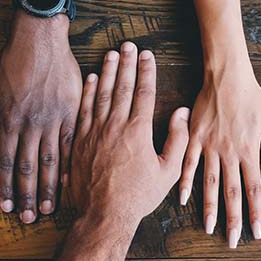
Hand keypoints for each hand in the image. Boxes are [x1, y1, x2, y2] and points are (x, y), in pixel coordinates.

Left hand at [0, 11, 82, 222]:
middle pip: (27, 167)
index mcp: (8, 120)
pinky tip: (70, 181)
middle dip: (26, 195)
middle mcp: (30, 124)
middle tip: (27, 219)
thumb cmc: (12, 61)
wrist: (40, 40)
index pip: (4, 162)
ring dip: (47, 187)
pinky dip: (70, 163)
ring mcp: (53, 119)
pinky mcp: (71, 112)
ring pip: (50, 160)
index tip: (5, 207)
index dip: (4, 187)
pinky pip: (72, 143)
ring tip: (47, 208)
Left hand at [70, 42, 189, 224]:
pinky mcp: (79, 140)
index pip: (143, 92)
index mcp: (138, 131)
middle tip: (129, 45)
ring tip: (111, 53)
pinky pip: (84, 109)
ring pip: (102, 94)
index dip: (146, 71)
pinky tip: (92, 78)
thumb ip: (177, 139)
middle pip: (122, 87)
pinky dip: (88, 92)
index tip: (148, 55)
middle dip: (127, 63)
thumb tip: (181, 112)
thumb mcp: (168, 171)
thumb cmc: (138, 195)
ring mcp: (95, 132)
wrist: (104, 214)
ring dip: (108, 71)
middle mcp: (115, 126)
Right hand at [179, 58, 260, 246]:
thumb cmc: (252, 97)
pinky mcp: (194, 138)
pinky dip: (185, 182)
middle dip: (233, 218)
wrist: (227, 77)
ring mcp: (209, 146)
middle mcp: (229, 153)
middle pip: (231, 192)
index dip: (255, 212)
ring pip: (209, 183)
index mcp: (249, 150)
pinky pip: (188, 163)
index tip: (256, 231)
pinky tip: (183, 199)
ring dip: (209, 207)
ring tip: (209, 227)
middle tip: (232, 240)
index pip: (254, 189)